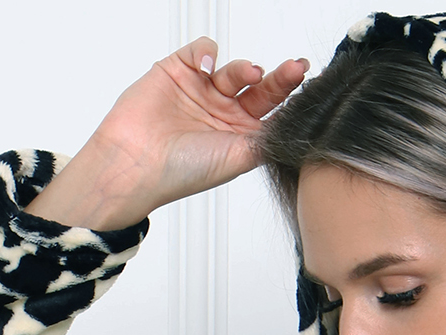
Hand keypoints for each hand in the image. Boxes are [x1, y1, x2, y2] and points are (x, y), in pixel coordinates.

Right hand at [25, 39, 308, 231]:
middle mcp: (223, 113)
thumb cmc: (182, 171)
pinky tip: (207, 68)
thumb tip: (292, 124)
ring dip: (245, 68)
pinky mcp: (178, 71)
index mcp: (240, 137)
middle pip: (260, 88)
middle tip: (296, 69)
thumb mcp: (238, 159)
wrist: (136, 163)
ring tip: (249, 74)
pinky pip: (202, 50)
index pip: (273, 112)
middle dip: (280, 78)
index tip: (309, 86)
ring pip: (234, 68)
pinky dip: (208, 52)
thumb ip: (266, 139)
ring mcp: (202, 91)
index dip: (291, 98)